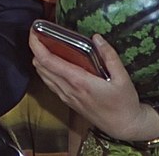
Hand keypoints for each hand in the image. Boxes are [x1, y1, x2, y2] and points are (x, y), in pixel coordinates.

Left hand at [28, 30, 157, 142]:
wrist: (124, 127)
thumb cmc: (124, 103)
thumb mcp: (123, 78)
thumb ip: (110, 56)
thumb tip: (97, 38)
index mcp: (79, 81)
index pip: (48, 61)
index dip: (37, 45)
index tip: (34, 30)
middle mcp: (68, 89)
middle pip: (41, 67)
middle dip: (35, 48)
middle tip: (38, 32)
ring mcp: (66, 96)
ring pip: (43, 75)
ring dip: (39, 59)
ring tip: (43, 43)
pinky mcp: (67, 101)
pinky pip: (49, 83)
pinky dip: (45, 70)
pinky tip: (51, 62)